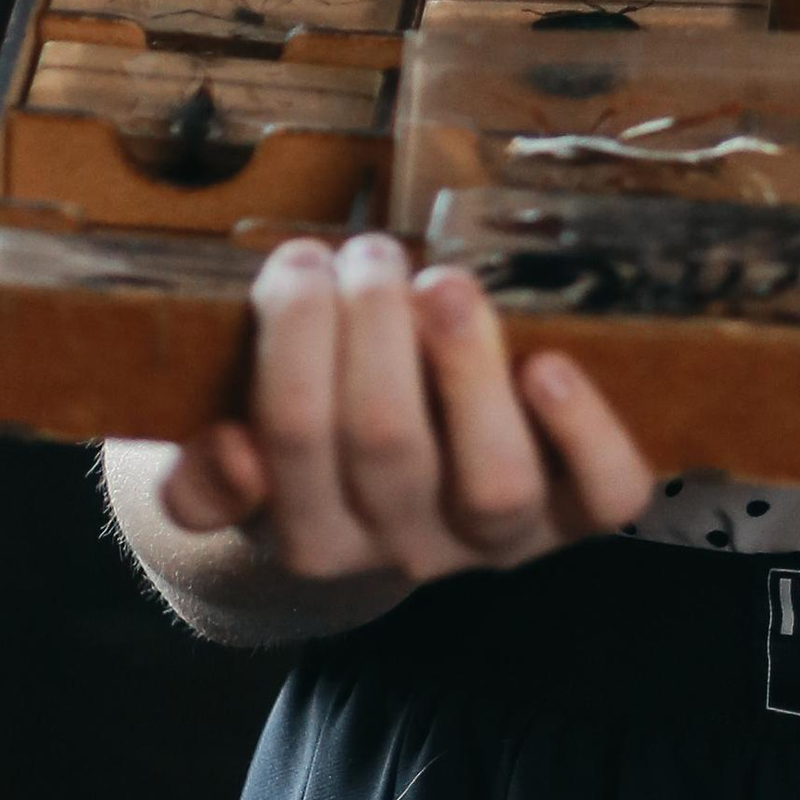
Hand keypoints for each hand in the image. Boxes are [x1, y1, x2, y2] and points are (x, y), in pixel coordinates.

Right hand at [156, 232, 654, 583]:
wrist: (372, 533)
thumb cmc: (300, 447)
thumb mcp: (221, 465)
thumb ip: (199, 477)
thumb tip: (232, 457)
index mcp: (306, 533)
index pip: (290, 441)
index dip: (294, 339)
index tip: (297, 259)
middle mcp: (402, 549)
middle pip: (386, 444)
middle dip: (372, 322)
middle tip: (365, 251)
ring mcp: (492, 541)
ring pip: (493, 482)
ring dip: (467, 367)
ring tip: (443, 283)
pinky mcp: (571, 516)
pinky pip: (600, 497)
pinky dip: (586, 432)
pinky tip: (553, 361)